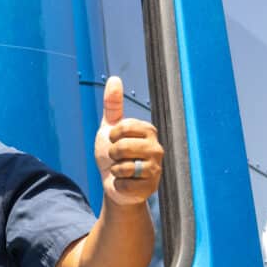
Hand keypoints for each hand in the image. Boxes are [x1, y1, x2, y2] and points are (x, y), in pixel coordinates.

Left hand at [94, 76, 163, 205]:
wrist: (114, 183)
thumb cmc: (114, 154)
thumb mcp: (110, 127)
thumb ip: (113, 104)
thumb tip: (114, 79)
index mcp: (148, 131)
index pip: (121, 128)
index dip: (111, 136)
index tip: (115, 141)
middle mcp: (156, 148)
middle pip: (122, 147)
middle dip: (112, 154)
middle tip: (118, 158)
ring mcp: (155, 169)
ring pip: (123, 166)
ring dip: (115, 170)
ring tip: (122, 170)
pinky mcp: (150, 188)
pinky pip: (123, 184)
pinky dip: (118, 184)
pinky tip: (126, 183)